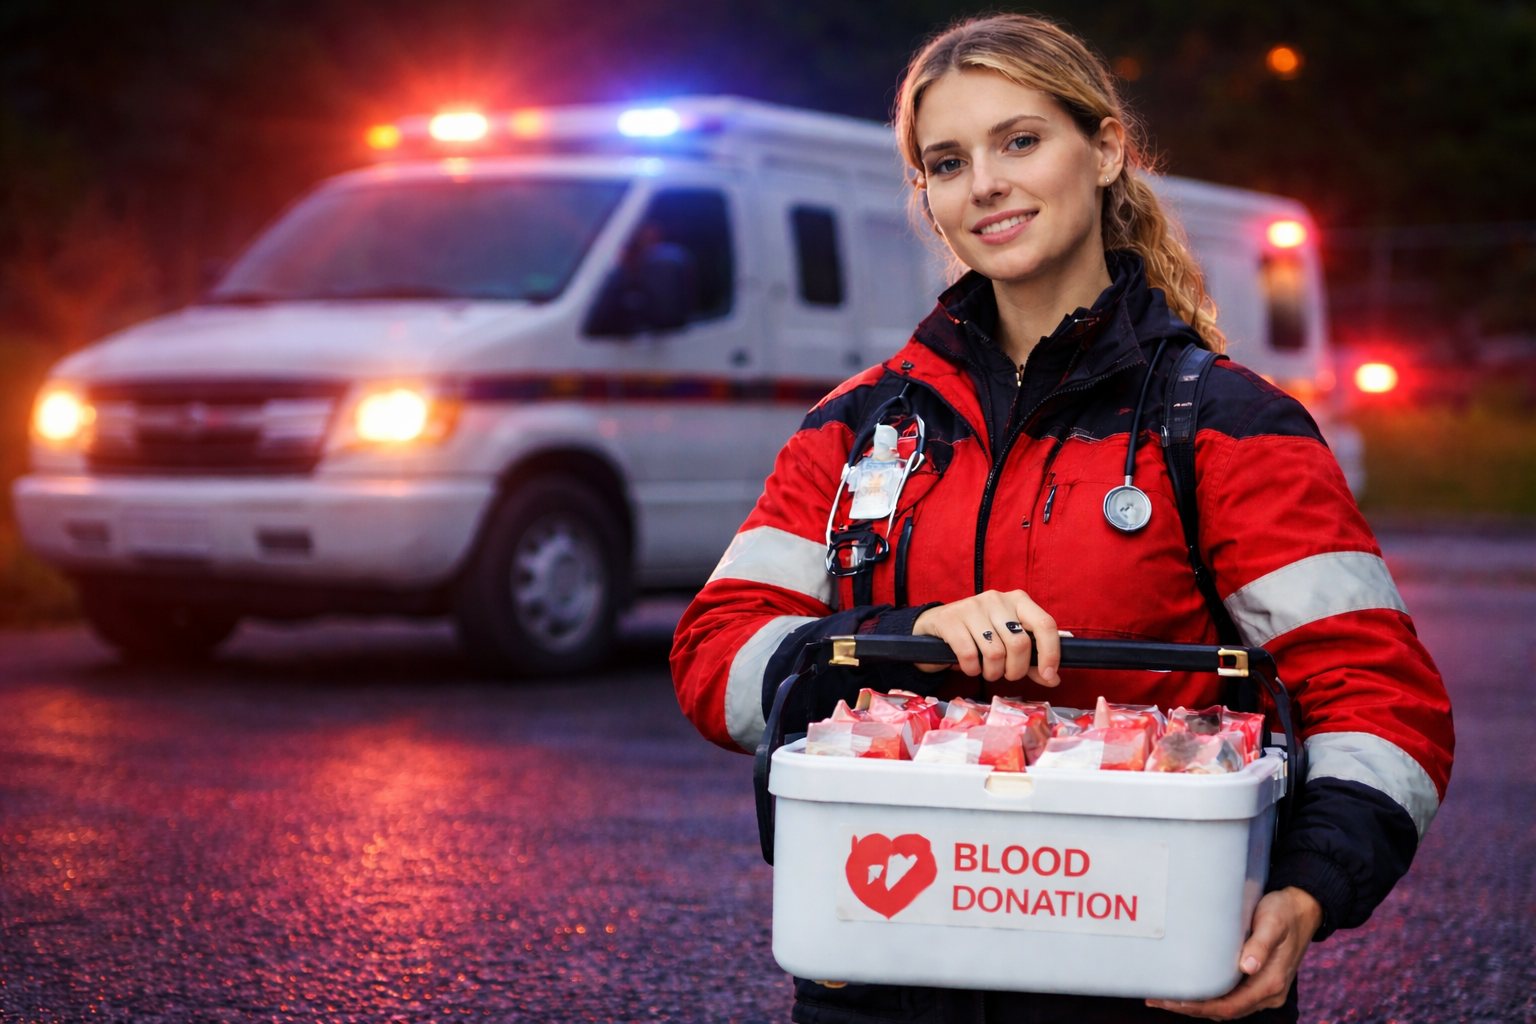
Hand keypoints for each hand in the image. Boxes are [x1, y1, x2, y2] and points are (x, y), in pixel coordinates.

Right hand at [911, 589, 1058, 685]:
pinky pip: (970, 655)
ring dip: (992, 672)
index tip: (1048, 675)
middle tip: (1006, 674)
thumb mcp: (1008, 642)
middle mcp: (997, 599)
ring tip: (987, 671)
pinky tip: (971, 666)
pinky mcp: (951, 619)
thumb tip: (1053, 678)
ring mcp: (973, 606)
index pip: (1045, 624)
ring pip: (995, 652)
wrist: (937, 624)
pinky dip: (972, 669)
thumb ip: (1031, 660)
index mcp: (1018, 600)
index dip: (1050, 653)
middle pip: (1019, 644)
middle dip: (1015, 670)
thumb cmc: (979, 634)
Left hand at [1145, 887, 1321, 1019]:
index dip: (1201, 1007)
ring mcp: (1263, 990)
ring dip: (1197, 1006)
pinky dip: (1209, 998)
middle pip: (1225, 1011)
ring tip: (1165, 996)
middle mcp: (1268, 993)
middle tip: (1157, 998)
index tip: (1174, 1001)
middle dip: (1191, 1009)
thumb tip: (1247, 968)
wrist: (1302, 910)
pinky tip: (1190, 990)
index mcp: (1271, 982)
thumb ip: (1260, 945)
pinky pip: (1231, 998)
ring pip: (1226, 1007)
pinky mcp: (1257, 982)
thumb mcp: (1273, 922)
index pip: (1231, 1006)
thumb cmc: (1284, 912)